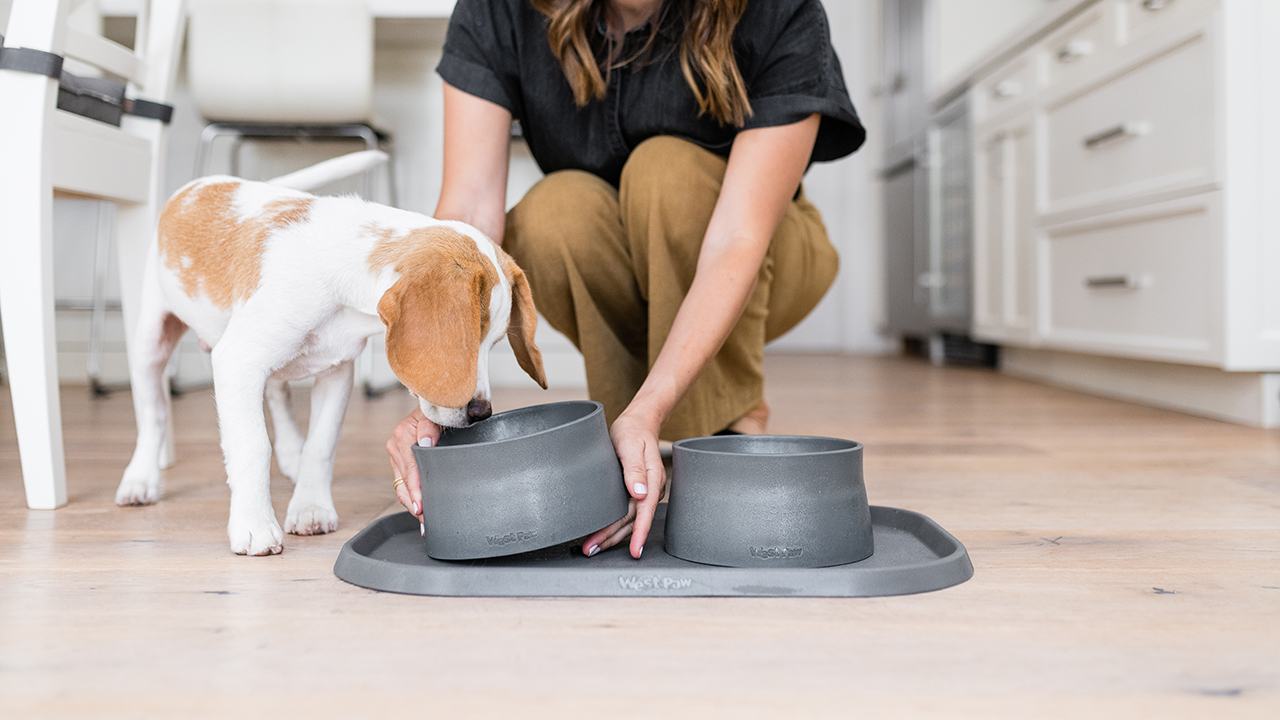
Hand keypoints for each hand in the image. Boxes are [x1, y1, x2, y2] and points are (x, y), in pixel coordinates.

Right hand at [386, 408, 441, 531]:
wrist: (435, 404)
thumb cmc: (438, 410)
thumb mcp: (436, 415)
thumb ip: (430, 428)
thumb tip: (424, 444)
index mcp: (403, 436)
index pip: (410, 470)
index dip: (415, 490)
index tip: (420, 506)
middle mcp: (396, 446)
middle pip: (403, 483)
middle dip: (413, 504)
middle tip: (425, 522)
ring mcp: (396, 455)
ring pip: (401, 486)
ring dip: (411, 504)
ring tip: (423, 522)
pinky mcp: (400, 461)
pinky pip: (403, 483)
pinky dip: (411, 496)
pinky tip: (419, 509)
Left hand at [581, 410, 664, 558]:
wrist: (639, 423)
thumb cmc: (633, 431)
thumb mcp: (631, 446)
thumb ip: (635, 469)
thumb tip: (639, 492)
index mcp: (653, 479)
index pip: (646, 511)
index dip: (639, 533)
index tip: (634, 551)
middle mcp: (651, 489)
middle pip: (632, 520)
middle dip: (613, 537)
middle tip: (591, 549)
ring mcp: (644, 493)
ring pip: (629, 521)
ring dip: (612, 536)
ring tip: (593, 547)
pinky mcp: (636, 493)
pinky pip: (627, 514)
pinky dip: (614, 526)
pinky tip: (603, 534)